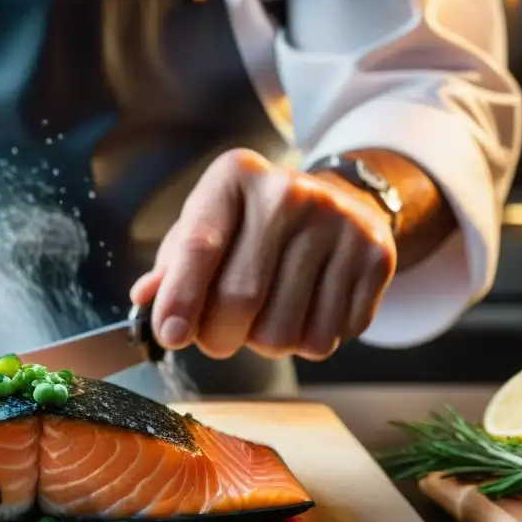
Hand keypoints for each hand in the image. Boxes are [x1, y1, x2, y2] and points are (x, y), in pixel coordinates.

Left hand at [131, 148, 396, 360]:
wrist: (337, 201)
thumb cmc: (252, 223)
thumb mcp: (205, 226)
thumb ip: (172, 266)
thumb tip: (147, 300)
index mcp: (236, 177)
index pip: (200, 245)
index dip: (180, 298)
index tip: (169, 335)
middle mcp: (290, 193)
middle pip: (241, 298)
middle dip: (217, 336)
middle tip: (216, 336)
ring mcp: (340, 224)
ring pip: (284, 331)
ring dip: (263, 344)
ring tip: (265, 317)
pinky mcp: (375, 257)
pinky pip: (327, 338)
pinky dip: (306, 342)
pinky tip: (305, 311)